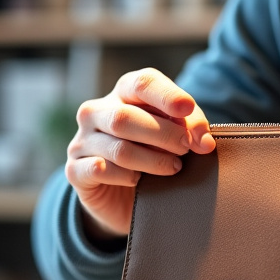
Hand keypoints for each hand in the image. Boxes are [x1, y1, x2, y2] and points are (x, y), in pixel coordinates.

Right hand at [65, 68, 215, 238]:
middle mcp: (96, 111)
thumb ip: (190, 129)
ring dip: (152, 160)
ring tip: (174, 167)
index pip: (142, 83)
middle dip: (164, 134)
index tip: (187, 108)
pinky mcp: (75, 169)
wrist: (125, 197)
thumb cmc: (154, 153)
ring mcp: (82, 140)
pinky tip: (140, 181)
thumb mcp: (175, 134)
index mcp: (124, 92)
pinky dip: (127, 176)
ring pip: (118, 148)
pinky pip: (101, 170)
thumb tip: (204, 142)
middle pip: (126, 117)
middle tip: (187, 148)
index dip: (166, 95)